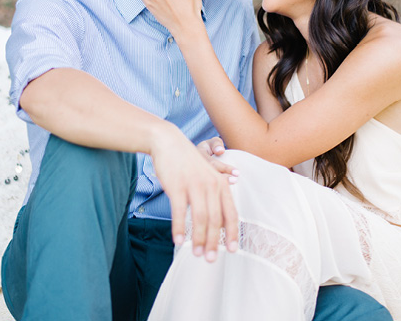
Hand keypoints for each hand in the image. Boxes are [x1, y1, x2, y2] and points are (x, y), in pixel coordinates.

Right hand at [150, 128, 238, 260]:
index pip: (231, 214)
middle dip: (213, 242)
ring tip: (195, 253)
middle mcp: (211, 185)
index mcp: (220, 184)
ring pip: (200, 218)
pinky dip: (179, 228)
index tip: (231, 250)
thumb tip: (219, 221)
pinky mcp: (177, 186)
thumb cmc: (187, 163)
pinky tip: (178, 241)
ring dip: (198, 239)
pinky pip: (179, 212)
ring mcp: (194, 185)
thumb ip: (215, 195)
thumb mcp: (207, 176)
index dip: (232, 234)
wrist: (169, 143)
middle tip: (210, 259)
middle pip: (216, 220)